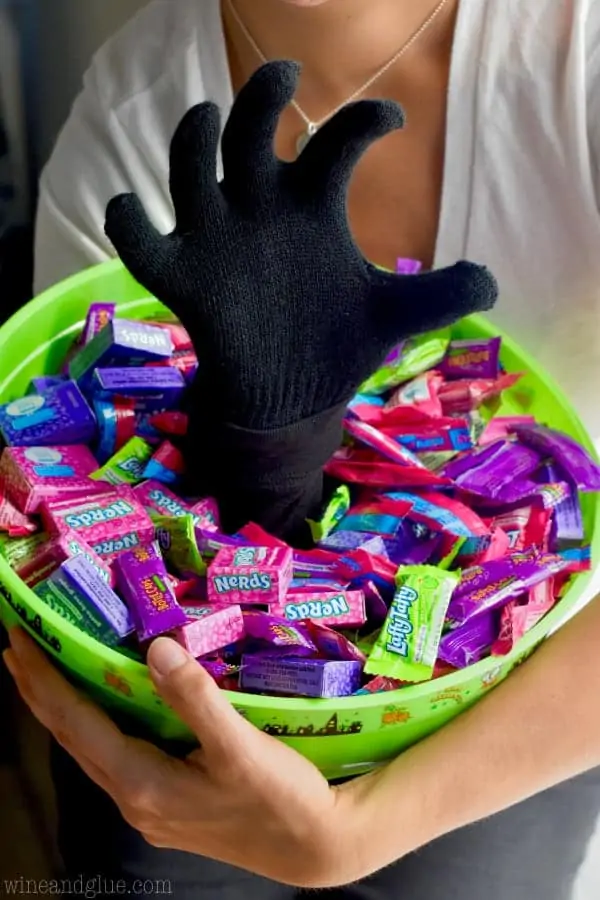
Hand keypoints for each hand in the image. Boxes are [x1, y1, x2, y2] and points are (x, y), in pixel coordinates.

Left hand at [3, 628, 370, 887]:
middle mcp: (135, 800)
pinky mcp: (168, 805)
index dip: (43, 681)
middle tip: (18, 646)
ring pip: (92, 749)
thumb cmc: (280, 797)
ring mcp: (150, 807)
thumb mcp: (241, 747)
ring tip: (48, 672)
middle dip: (41, 692)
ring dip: (66, 709)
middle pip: (73, 738)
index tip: (17, 640)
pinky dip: (97, 724)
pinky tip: (105, 709)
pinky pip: (115, 757)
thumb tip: (156, 648)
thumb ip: (196, 699)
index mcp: (142, 784)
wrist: (314, 848)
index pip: (76, 724)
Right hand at [105, 60, 497, 431]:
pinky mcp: (185, 278)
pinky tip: (130, 207)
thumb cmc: (335, 344)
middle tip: (288, 70)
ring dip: (193, 138)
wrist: (289, 396)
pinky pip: (140, 242)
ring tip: (208, 120)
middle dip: (261, 91)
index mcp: (312, 206)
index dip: (364, 120)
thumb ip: (440, 295)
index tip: (394, 121)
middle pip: (251, 127)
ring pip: (189, 167)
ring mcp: (218, 239)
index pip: (335, 141)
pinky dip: (126, 223)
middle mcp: (262, 209)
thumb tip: (491, 282)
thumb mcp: (392, 316)